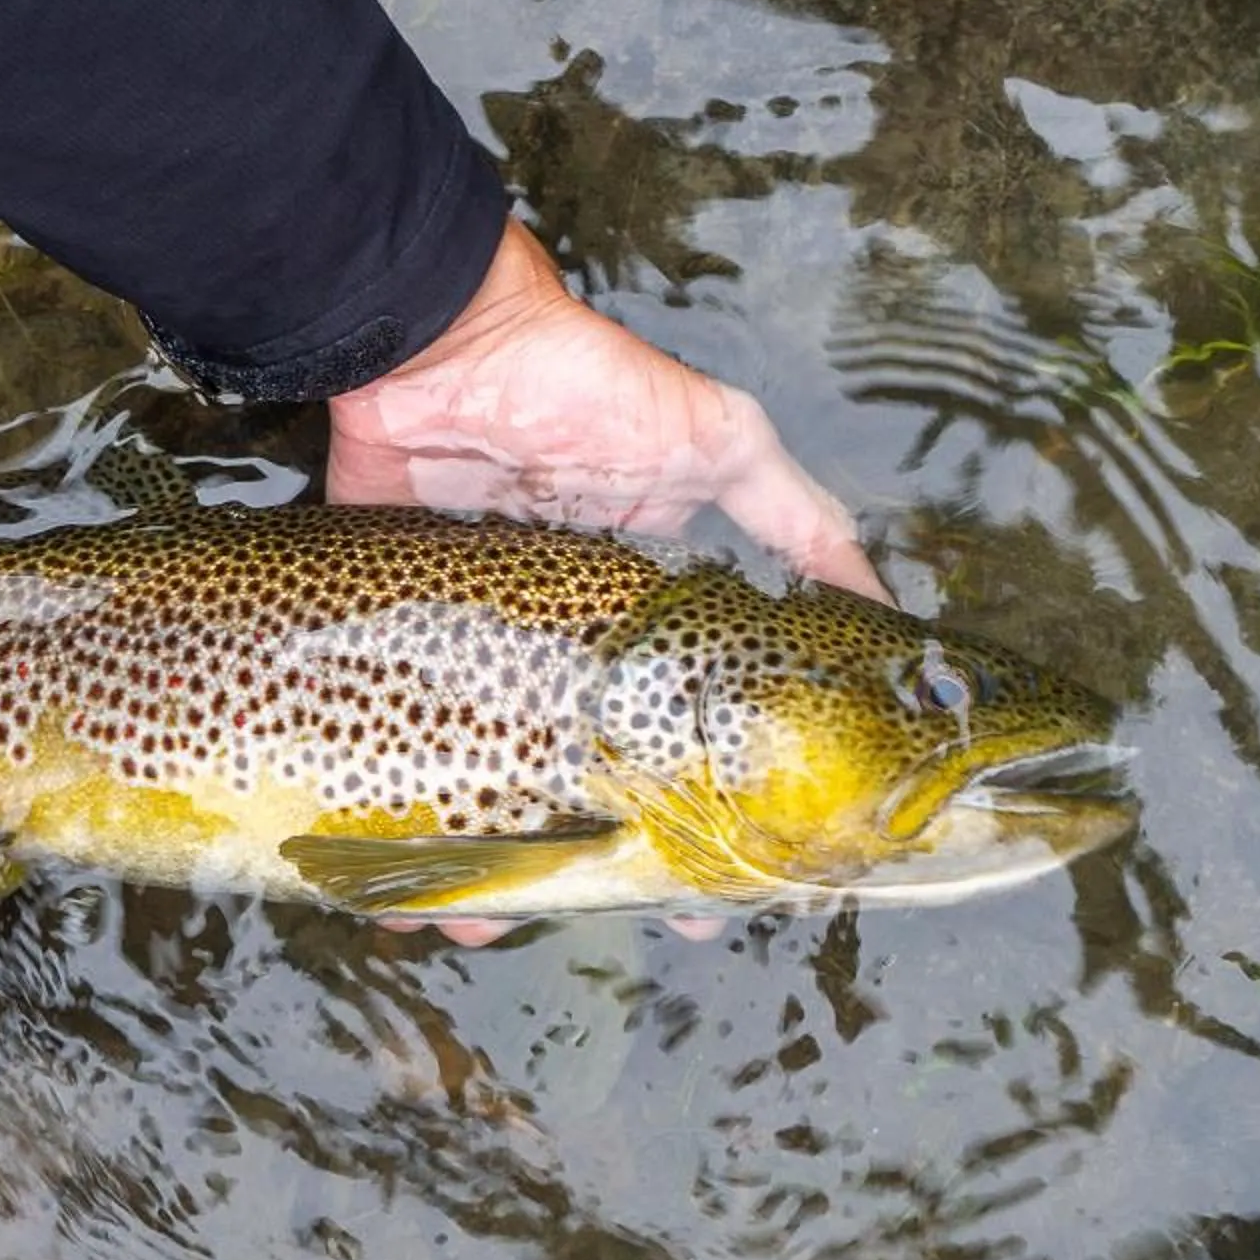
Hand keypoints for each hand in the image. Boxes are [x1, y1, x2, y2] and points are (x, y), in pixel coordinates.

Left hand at [330, 221, 886, 944]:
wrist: (446, 341)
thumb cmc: (591, 387)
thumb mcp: (722, 443)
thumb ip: (799, 519)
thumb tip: (881, 606)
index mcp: (627, 605)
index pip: (665, 726)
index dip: (689, 810)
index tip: (710, 895)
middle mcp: (548, 632)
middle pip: (561, 771)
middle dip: (573, 859)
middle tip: (581, 917)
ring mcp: (465, 633)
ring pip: (470, 774)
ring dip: (473, 857)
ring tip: (471, 919)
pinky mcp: (383, 617)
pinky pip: (380, 728)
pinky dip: (379, 808)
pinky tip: (386, 878)